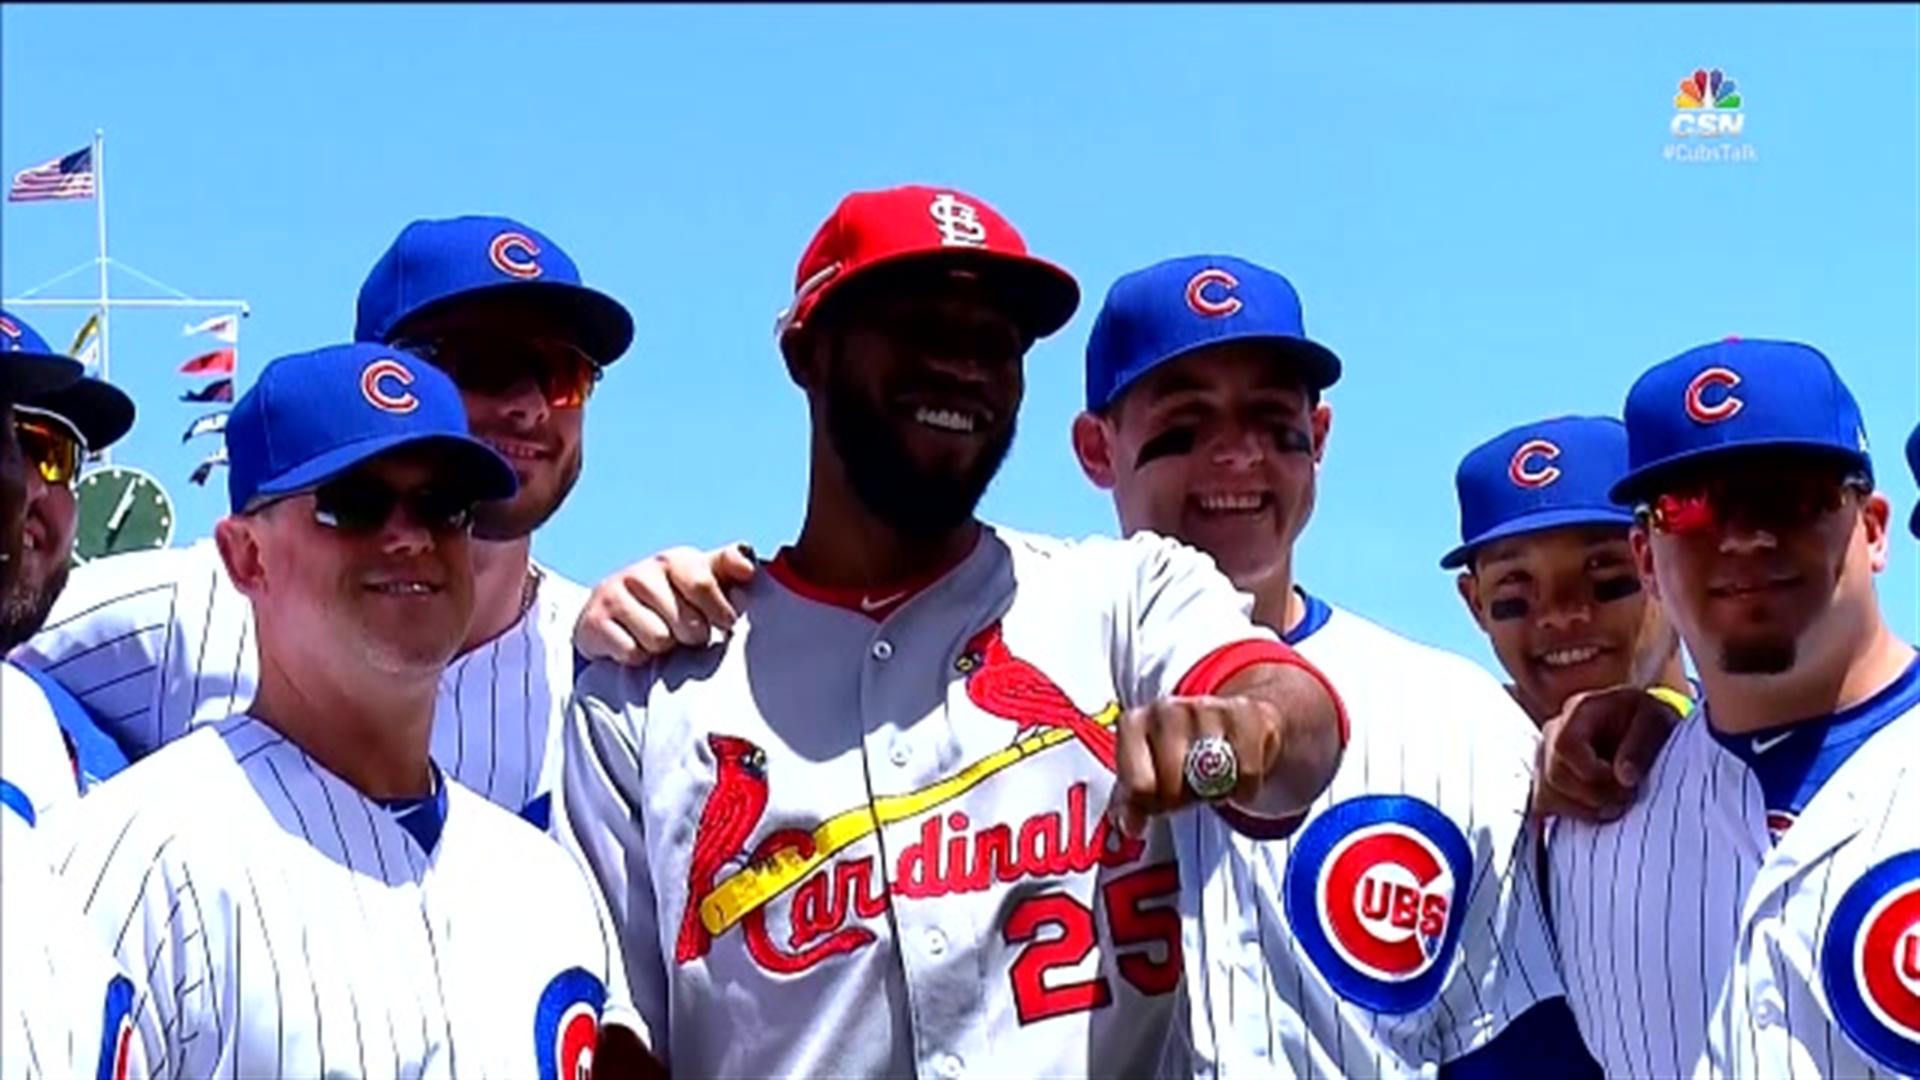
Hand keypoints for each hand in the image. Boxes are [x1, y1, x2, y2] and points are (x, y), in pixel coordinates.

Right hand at [574, 543, 756, 664]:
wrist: (611, 612)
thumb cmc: (672, 597)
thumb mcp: (702, 577)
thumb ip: (729, 567)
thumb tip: (747, 565)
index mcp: (675, 560)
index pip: (704, 583)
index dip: (720, 611)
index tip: (724, 623)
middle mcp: (642, 572)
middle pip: (687, 623)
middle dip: (692, 635)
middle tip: (685, 631)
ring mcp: (614, 594)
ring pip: (659, 640)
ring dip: (663, 647)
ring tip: (658, 635)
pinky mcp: (594, 621)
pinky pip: (633, 653)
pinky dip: (638, 656)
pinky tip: (634, 642)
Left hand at [1107, 694, 1289, 839]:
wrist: (1231, 719)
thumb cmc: (1181, 753)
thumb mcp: (1149, 774)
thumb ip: (1132, 802)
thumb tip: (1130, 827)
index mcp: (1134, 725)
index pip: (1138, 786)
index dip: (1150, 807)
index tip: (1157, 806)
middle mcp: (1165, 710)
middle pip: (1172, 784)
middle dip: (1181, 800)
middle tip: (1188, 793)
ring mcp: (1205, 708)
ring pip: (1209, 777)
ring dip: (1215, 793)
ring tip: (1212, 783)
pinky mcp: (1245, 713)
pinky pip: (1247, 772)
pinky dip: (1245, 788)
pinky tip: (1237, 777)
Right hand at [1532, 685, 1681, 822]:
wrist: (1641, 725)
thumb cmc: (1649, 720)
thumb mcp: (1657, 721)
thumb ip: (1641, 746)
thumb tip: (1625, 778)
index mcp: (1579, 710)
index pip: (1564, 746)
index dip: (1593, 773)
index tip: (1624, 782)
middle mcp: (1553, 730)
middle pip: (1554, 776)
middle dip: (1594, 796)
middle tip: (1626, 798)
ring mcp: (1545, 756)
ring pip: (1545, 795)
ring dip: (1583, 810)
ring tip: (1615, 806)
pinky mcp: (1546, 779)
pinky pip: (1541, 806)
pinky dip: (1566, 816)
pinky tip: (1593, 812)